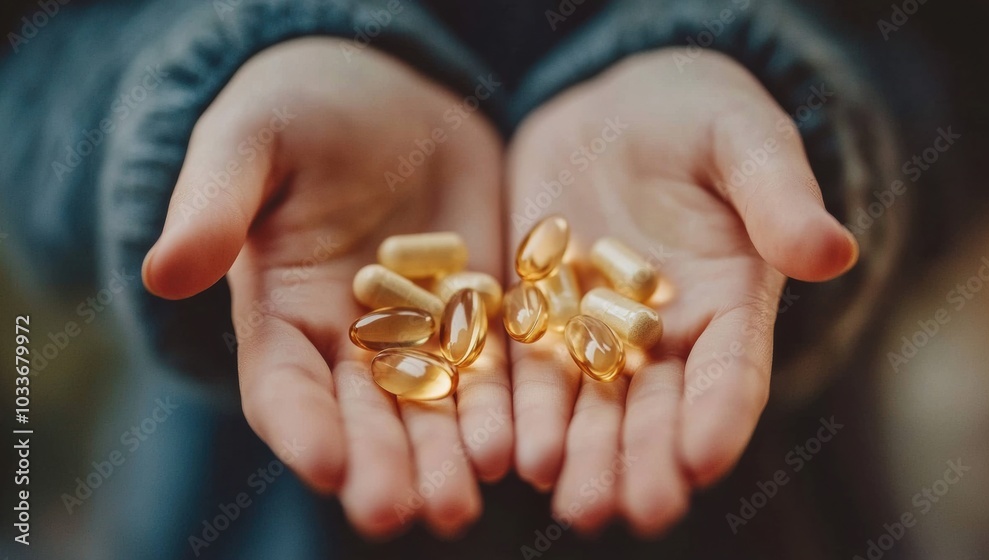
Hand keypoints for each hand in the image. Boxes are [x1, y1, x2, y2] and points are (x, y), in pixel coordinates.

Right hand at [141, 38, 511, 537]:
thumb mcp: (250, 141)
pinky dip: (506, 407)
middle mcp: (350, 342)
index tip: (325, 466)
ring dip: (449, 457)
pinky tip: (523, 444)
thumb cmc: (299, 112)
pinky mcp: (481, 313)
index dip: (301, 427)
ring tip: (464, 503)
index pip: (282, 386)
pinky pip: (497, 367)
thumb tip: (163, 272)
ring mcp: (422, 333)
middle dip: (381, 465)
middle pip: (364, 417)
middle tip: (401, 513)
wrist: (386, 97)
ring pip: (434, 408)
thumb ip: (213, 205)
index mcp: (281, 314)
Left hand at [506, 49, 857, 535]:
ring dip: (579, 454)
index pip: (731, 371)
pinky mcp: (535, 312)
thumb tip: (832, 252)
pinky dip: (519, 409)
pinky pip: (524, 366)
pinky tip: (507, 449)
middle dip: (644, 460)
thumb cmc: (700, 117)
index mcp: (728, 303)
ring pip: (588, 404)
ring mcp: (594, 329)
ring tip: (568, 502)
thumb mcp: (744, 139)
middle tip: (634, 512)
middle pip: (656, 408)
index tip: (705, 460)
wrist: (618, 111)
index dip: (720, 416)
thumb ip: (779, 195)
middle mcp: (663, 334)